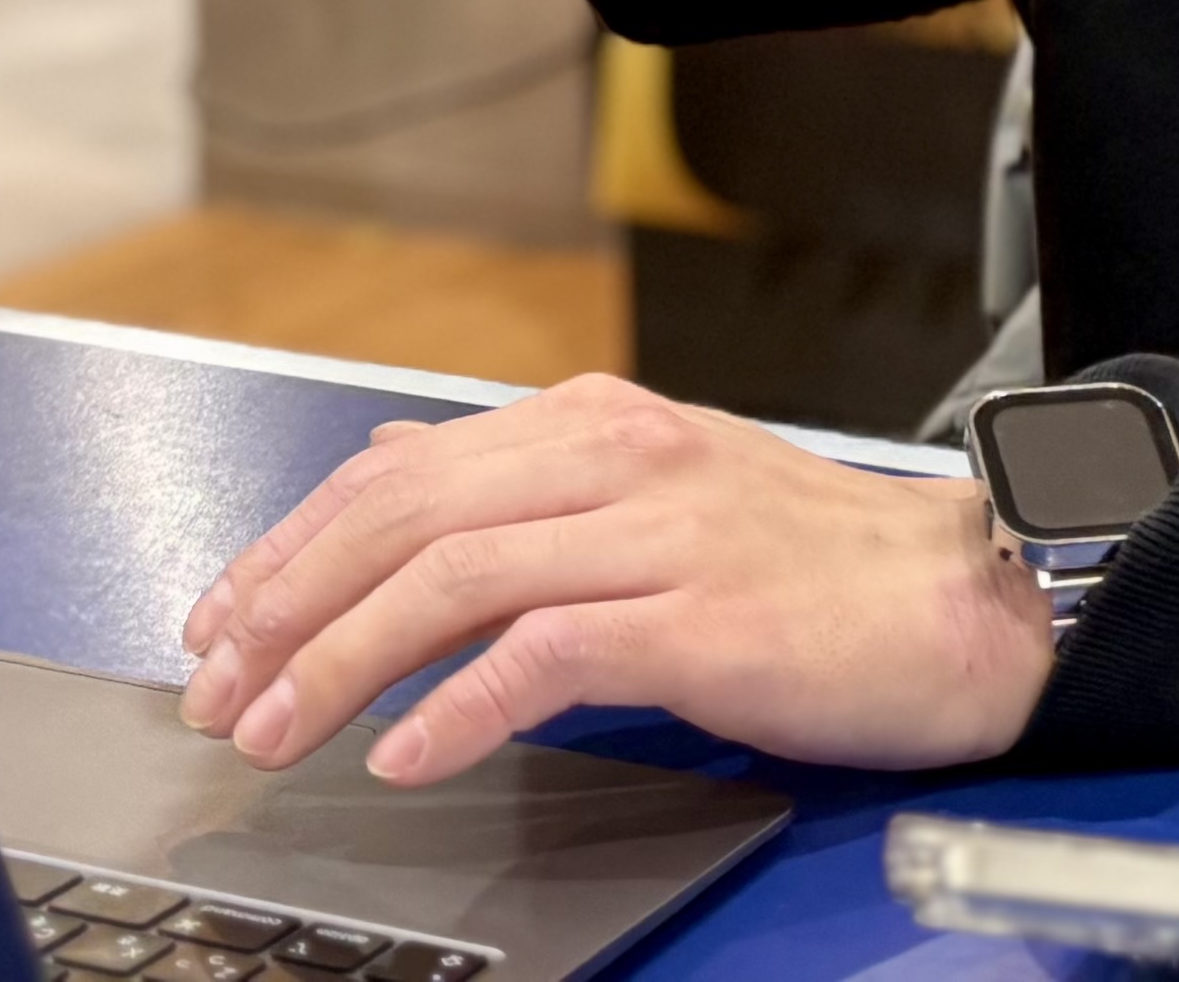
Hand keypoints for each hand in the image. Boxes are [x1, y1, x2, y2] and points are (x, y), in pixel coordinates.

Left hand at [174, 371, 1051, 786]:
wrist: (962, 600)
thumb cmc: (810, 565)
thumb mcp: (650, 495)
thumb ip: (526, 494)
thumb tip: (394, 490)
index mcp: (590, 423)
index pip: (396, 470)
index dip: (291, 543)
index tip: (221, 615)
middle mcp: (611, 457)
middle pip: (401, 517)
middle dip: (287, 603)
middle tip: (217, 685)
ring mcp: (655, 533)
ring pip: (450, 580)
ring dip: (341, 660)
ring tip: (277, 727)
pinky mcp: (697, 621)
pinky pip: (546, 655)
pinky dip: (460, 707)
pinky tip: (406, 755)